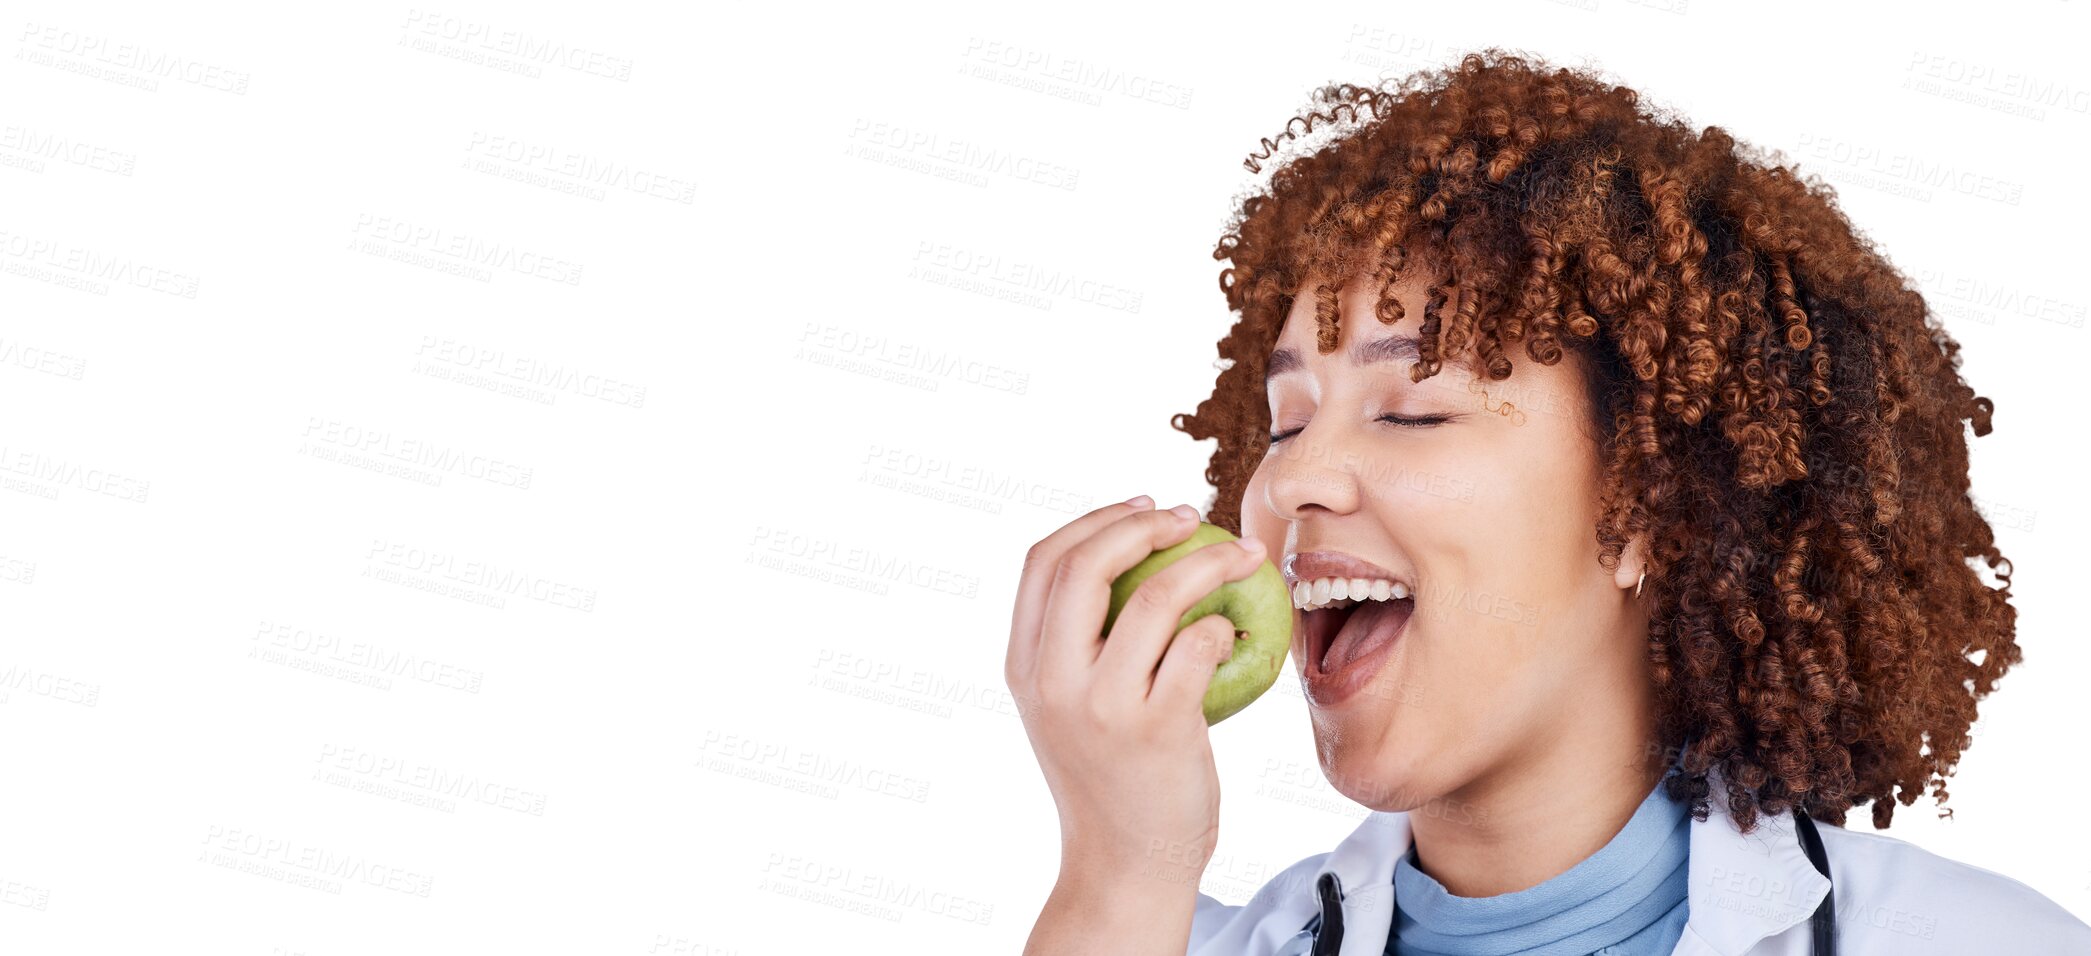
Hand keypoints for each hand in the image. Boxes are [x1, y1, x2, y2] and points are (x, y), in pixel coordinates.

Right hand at [1006, 497, 1268, 890]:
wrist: (1125, 863)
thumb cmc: (1110, 776)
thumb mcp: (1066, 707)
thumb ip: (1076, 645)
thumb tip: (1129, 556)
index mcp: (1023, 666)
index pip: (1042, 561)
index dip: (1096, 519)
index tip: (1145, 507)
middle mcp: (1052, 681)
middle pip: (1087, 565)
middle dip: (1145, 525)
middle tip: (1194, 519)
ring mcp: (1102, 706)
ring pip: (1154, 597)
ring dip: (1208, 562)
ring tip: (1243, 556)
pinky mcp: (1157, 729)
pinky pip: (1197, 646)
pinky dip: (1222, 625)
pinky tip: (1233, 631)